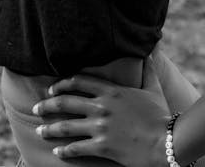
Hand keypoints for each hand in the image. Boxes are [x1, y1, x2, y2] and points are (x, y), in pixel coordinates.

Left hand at [32, 56, 170, 165]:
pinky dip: (65, 150)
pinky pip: (77, 147)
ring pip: (67, 125)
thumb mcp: (153, 88)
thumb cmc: (161, 116)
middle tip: (36, 108)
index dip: (62, 84)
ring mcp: (101, 126)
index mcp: (111, 91)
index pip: (79, 82)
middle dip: (47, 105)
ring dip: (50, 128)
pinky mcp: (102, 146)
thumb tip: (151, 51)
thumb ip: (148, 69)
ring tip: (40, 131)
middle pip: (66, 102)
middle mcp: (102, 106)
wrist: (168, 142)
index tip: (51, 89)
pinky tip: (57, 152)